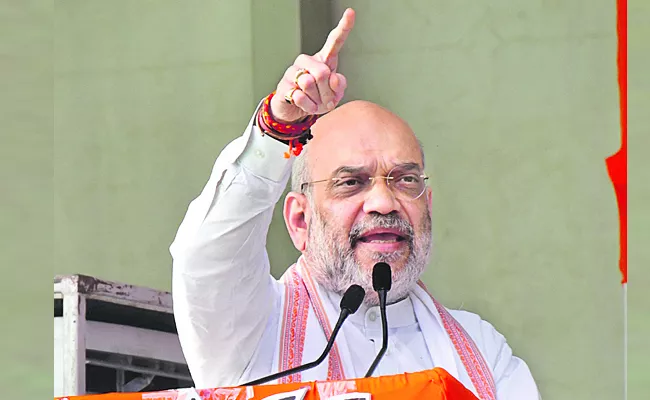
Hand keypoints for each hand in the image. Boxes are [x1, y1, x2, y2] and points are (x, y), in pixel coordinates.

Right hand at [269, 8, 354, 122]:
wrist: (296, 111)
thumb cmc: (319, 99)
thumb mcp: (335, 95)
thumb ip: (340, 85)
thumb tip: (333, 77)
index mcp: (324, 59)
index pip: (335, 41)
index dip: (344, 27)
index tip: (351, 12)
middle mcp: (307, 61)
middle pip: (323, 73)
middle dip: (326, 92)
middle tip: (325, 99)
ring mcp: (293, 71)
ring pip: (309, 83)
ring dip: (316, 100)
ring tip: (315, 102)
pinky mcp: (283, 85)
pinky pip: (299, 96)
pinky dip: (307, 106)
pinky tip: (304, 104)